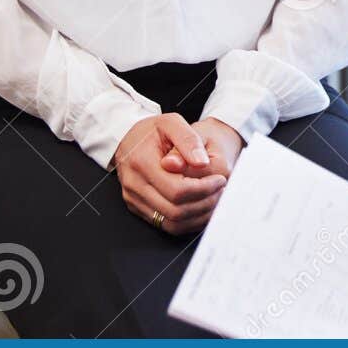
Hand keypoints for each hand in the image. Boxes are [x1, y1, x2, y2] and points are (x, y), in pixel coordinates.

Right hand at [112, 113, 233, 234]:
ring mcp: (134, 200)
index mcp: (142, 163)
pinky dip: (188, 221)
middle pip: (175, 210)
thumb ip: (188, 140)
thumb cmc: (151, 131)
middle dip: (204, 203)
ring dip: (198, 215)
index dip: (204, 188)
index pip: (177, 190)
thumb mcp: (171, 122)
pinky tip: (201, 207)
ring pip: (171, 223)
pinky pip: (165, 225)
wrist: (127, 139)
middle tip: (220, 190)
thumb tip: (202, 162)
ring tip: (214, 199)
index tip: (220, 180)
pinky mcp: (137, 208)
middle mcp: (135, 185)